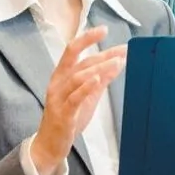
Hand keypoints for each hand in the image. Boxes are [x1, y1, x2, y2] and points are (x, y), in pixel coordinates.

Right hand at [31, 26, 126, 174]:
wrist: (51, 144)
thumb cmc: (68, 118)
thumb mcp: (87, 96)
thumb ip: (100, 79)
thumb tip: (118, 63)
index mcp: (61, 76)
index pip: (72, 51)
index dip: (87, 38)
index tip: (104, 30)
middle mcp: (57, 84)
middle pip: (81, 63)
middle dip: (103, 55)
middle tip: (123, 50)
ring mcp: (58, 98)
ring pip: (78, 77)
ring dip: (99, 68)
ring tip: (117, 62)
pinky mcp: (63, 114)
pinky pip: (74, 98)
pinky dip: (86, 87)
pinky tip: (97, 79)